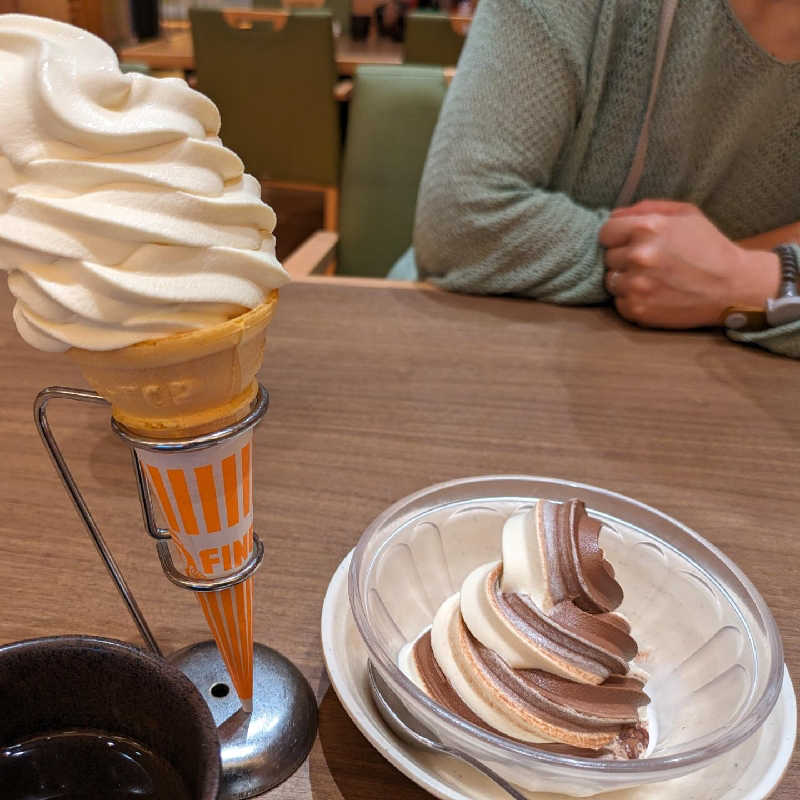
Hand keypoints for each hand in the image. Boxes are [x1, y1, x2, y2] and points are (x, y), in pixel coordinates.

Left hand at [599, 200, 779, 328]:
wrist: (733, 287)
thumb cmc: (709, 247)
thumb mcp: (685, 214)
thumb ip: (647, 209)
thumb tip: (614, 215)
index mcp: (647, 228)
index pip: (605, 231)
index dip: (617, 236)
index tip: (629, 242)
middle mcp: (638, 256)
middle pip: (607, 257)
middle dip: (624, 258)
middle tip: (648, 262)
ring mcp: (636, 285)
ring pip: (610, 281)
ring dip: (625, 279)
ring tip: (651, 278)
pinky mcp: (638, 309)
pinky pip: (619, 302)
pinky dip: (632, 299)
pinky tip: (654, 294)